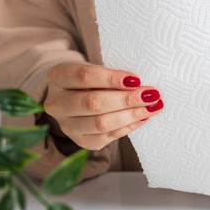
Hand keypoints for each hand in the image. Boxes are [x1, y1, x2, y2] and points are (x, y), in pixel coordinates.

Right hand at [44, 63, 163, 149]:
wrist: (77, 97)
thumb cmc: (93, 79)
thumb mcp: (97, 69)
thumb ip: (113, 75)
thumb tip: (142, 86)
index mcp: (58, 77)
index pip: (85, 77)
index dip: (112, 79)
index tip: (136, 79)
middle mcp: (56, 103)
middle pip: (93, 103)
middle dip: (126, 100)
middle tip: (151, 95)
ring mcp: (67, 125)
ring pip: (100, 123)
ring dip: (131, 115)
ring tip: (153, 107)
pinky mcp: (81, 141)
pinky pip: (108, 136)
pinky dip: (129, 126)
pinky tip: (143, 118)